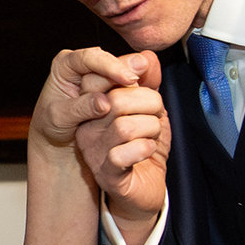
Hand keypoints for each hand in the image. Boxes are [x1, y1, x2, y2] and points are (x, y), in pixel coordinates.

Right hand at [34, 48, 169, 230]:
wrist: (147, 188)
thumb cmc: (144, 145)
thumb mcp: (149, 108)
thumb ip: (148, 81)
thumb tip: (147, 56)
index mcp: (93, 106)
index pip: (97, 78)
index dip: (125, 72)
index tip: (143, 80)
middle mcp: (87, 127)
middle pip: (115, 99)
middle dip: (149, 102)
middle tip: (157, 112)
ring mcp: (94, 151)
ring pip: (123, 126)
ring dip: (150, 127)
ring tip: (153, 133)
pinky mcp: (106, 173)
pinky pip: (123, 154)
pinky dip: (145, 148)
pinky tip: (148, 150)